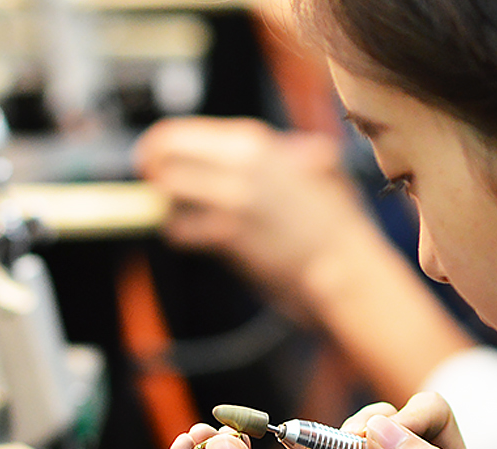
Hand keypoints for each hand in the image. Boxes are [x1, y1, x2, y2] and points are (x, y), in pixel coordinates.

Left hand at [133, 117, 378, 307]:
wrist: (346, 268)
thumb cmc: (339, 225)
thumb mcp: (326, 171)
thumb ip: (300, 153)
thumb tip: (294, 148)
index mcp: (256, 142)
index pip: (184, 132)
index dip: (162, 144)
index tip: (154, 157)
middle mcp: (240, 163)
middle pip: (165, 153)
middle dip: (153, 168)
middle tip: (151, 180)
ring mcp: (232, 198)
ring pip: (168, 189)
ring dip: (166, 202)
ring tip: (175, 210)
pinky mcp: (227, 235)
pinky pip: (180, 230)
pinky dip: (179, 233)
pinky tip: (189, 237)